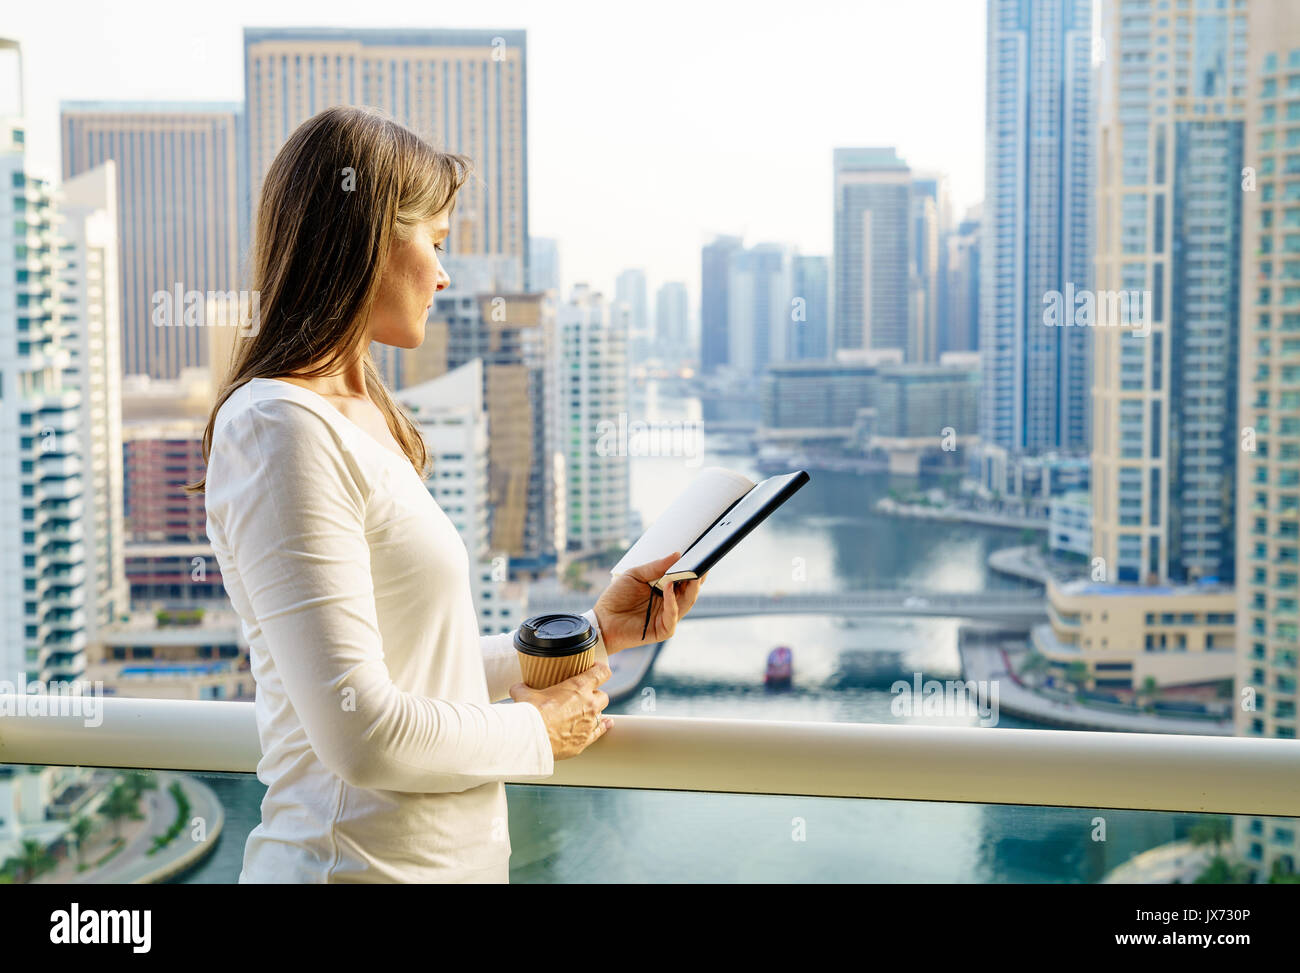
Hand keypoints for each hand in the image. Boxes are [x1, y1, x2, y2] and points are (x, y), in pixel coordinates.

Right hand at [509, 662, 612, 759]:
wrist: (533, 738)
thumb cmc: (531, 713)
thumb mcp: (524, 694)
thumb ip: (524, 688)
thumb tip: (518, 687)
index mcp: (578, 687)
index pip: (601, 673)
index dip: (601, 670)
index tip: (597, 669)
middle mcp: (589, 704)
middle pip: (603, 695)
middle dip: (595, 694)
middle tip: (584, 696)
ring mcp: (589, 723)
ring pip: (601, 713)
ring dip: (595, 711)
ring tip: (585, 712)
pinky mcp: (585, 740)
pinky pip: (601, 731)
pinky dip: (603, 726)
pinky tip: (606, 724)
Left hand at [591, 551, 707, 652]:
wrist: (602, 620)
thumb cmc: (617, 597)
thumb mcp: (635, 575)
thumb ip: (655, 567)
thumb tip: (676, 555)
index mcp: (664, 590)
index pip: (684, 580)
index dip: (694, 569)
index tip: (701, 556)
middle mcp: (669, 603)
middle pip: (690, 591)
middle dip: (697, 578)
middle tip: (702, 564)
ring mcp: (667, 617)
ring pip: (686, 603)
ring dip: (689, 589)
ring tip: (690, 573)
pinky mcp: (662, 630)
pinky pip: (672, 616)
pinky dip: (672, 602)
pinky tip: (668, 588)